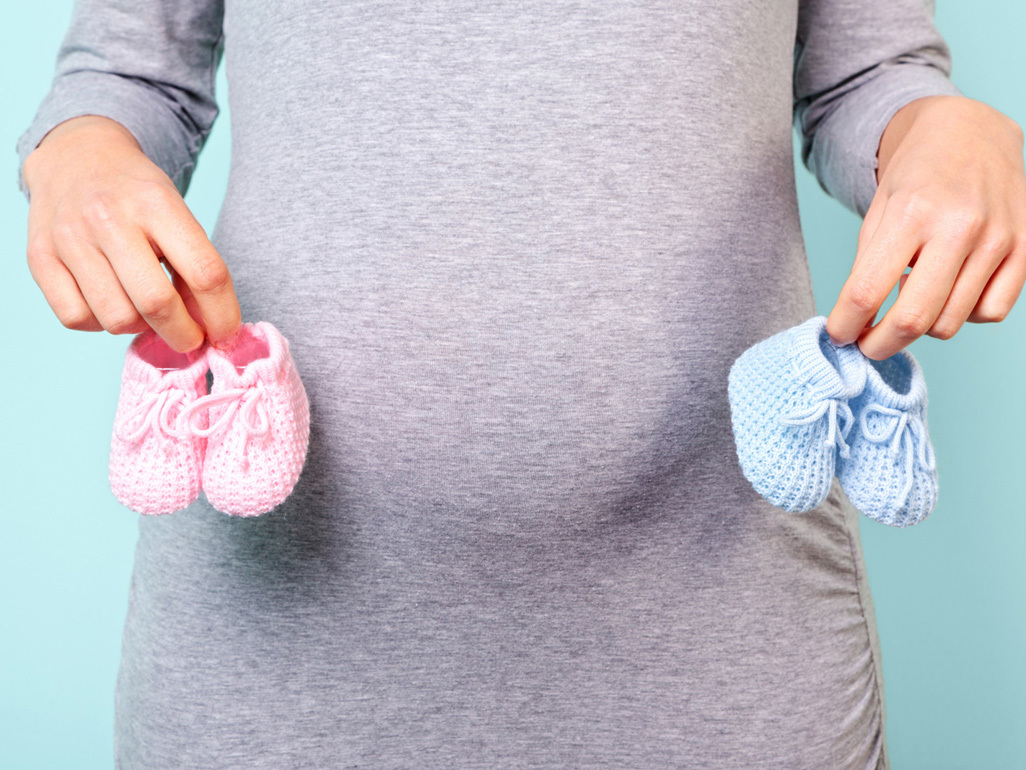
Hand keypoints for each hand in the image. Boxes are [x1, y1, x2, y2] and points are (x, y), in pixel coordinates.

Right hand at [22, 115, 240, 352]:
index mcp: (157, 203)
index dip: (222, 315)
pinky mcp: (40, 257)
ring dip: (141, 328)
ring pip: (116, 318)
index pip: (205, 273)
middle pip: (157, 304)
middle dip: (184, 335)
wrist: (77, 155)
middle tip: (191, 339)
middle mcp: (109, 218)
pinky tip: (112, 302)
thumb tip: (212, 327)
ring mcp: (69, 238)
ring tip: (146, 310)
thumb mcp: (177, 213)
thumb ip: (195, 265)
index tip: (225, 333)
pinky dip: (100, 324)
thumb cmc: (138, 194)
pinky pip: (77, 318)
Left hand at [825, 95, 1025, 359]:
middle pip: (913, 320)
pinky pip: (990, 312)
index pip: (865, 292)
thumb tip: (854, 325)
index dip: (844, 326)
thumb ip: (867, 267)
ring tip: (911, 299)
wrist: (971, 134)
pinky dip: (965, 314)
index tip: (838, 335)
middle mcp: (959, 226)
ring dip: (922, 325)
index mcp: (911, 213)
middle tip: (867, 343)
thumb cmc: (918, 177)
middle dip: (880, 344)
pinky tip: (951, 291)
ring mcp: (998, 239)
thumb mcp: (878, 211)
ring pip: (950, 323)